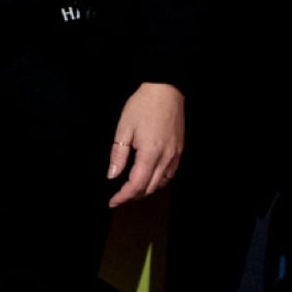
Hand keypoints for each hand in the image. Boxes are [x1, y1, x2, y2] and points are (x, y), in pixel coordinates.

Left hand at [107, 83, 184, 207]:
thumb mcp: (123, 129)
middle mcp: (166, 158)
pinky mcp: (179, 150)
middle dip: (133, 196)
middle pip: (149, 188)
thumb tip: (112, 175)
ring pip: (161, 183)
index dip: (123, 196)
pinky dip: (158, 181)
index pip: (136, 185)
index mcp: (150, 153)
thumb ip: (118, 154)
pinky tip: (149, 178)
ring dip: (146, 190)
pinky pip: (170, 174)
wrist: (165, 90)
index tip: (112, 202)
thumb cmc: (142, 106)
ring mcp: (175, 155)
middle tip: (118, 197)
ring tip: (131, 190)